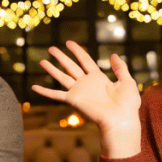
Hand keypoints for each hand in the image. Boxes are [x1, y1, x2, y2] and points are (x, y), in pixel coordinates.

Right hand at [31, 40, 141, 157]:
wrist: (121, 119)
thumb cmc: (127, 104)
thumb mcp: (127, 81)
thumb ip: (120, 68)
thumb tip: (113, 55)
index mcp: (98, 78)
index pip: (85, 60)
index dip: (77, 51)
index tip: (69, 42)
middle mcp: (86, 84)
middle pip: (71, 66)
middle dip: (61, 57)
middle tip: (51, 48)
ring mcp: (79, 92)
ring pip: (62, 77)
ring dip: (52, 69)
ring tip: (42, 60)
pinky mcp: (73, 100)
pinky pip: (56, 94)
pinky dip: (44, 91)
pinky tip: (34, 87)